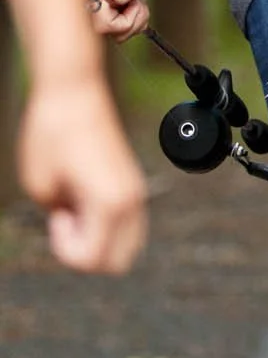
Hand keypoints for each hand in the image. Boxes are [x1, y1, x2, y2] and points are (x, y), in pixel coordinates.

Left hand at [18, 78, 147, 273]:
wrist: (74, 95)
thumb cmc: (52, 135)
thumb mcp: (41, 187)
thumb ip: (61, 218)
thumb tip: (76, 225)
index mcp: (111, 203)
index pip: (93, 259)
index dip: (65, 249)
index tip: (55, 216)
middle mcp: (132, 201)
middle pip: (118, 262)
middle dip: (86, 253)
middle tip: (66, 221)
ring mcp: (137, 192)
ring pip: (128, 246)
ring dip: (100, 241)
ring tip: (76, 212)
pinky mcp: (133, 183)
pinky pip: (129, 225)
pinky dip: (108, 227)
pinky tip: (85, 203)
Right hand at [89, 0, 171, 41]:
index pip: (100, 25)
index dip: (122, 21)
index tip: (134, 3)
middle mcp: (92, 1)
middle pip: (105, 33)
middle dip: (128, 23)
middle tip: (139, 2)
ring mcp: (99, 6)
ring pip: (114, 33)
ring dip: (133, 22)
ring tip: (139, 1)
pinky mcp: (108, 10)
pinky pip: (119, 29)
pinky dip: (133, 22)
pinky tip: (137, 5)